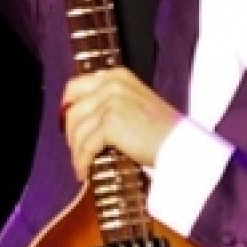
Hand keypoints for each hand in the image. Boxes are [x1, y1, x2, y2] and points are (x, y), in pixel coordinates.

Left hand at [60, 68, 180, 181]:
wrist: (181, 144)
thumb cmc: (162, 130)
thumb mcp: (135, 102)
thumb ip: (110, 101)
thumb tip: (81, 117)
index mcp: (117, 75)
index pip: (75, 87)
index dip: (67, 107)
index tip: (66, 124)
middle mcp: (111, 84)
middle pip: (73, 111)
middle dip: (70, 134)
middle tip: (75, 150)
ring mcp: (111, 102)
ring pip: (77, 131)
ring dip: (76, 152)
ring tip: (81, 165)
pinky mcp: (111, 123)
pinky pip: (86, 146)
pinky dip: (82, 161)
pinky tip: (84, 171)